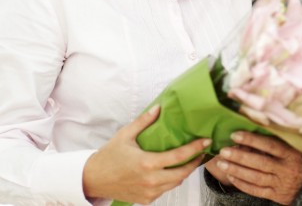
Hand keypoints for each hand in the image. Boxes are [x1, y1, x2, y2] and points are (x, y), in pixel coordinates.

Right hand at [82, 105, 209, 203]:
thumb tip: (159, 107)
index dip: (195, 149)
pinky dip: (173, 181)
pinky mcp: (145, 199)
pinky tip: (174, 170)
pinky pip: (165, 190)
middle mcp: (150, 180)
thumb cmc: (109, 155)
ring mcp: (149, 192)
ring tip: (191, 159)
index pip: (178, 157)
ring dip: (185, 172)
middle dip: (195, 162)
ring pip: (175, 184)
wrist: (93, 179)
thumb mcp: (126, 134)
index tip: (206, 141)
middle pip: (182, 174)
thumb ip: (144, 121)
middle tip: (202, 151)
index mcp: (147, 163)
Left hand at [211, 131, 301, 204]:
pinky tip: (231, 176)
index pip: (268, 145)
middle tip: (223, 150)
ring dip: (236, 170)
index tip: (235, 135)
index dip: (251, 140)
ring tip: (222, 164)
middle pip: (259, 162)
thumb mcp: (296, 144)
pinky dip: (242, 184)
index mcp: (291, 153)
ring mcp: (281, 183)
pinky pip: (256, 191)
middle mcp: (286, 169)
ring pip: (255, 177)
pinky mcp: (277, 195)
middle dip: (239, 156)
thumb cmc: (299, 157)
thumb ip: (280, 135)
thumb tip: (258, 119)